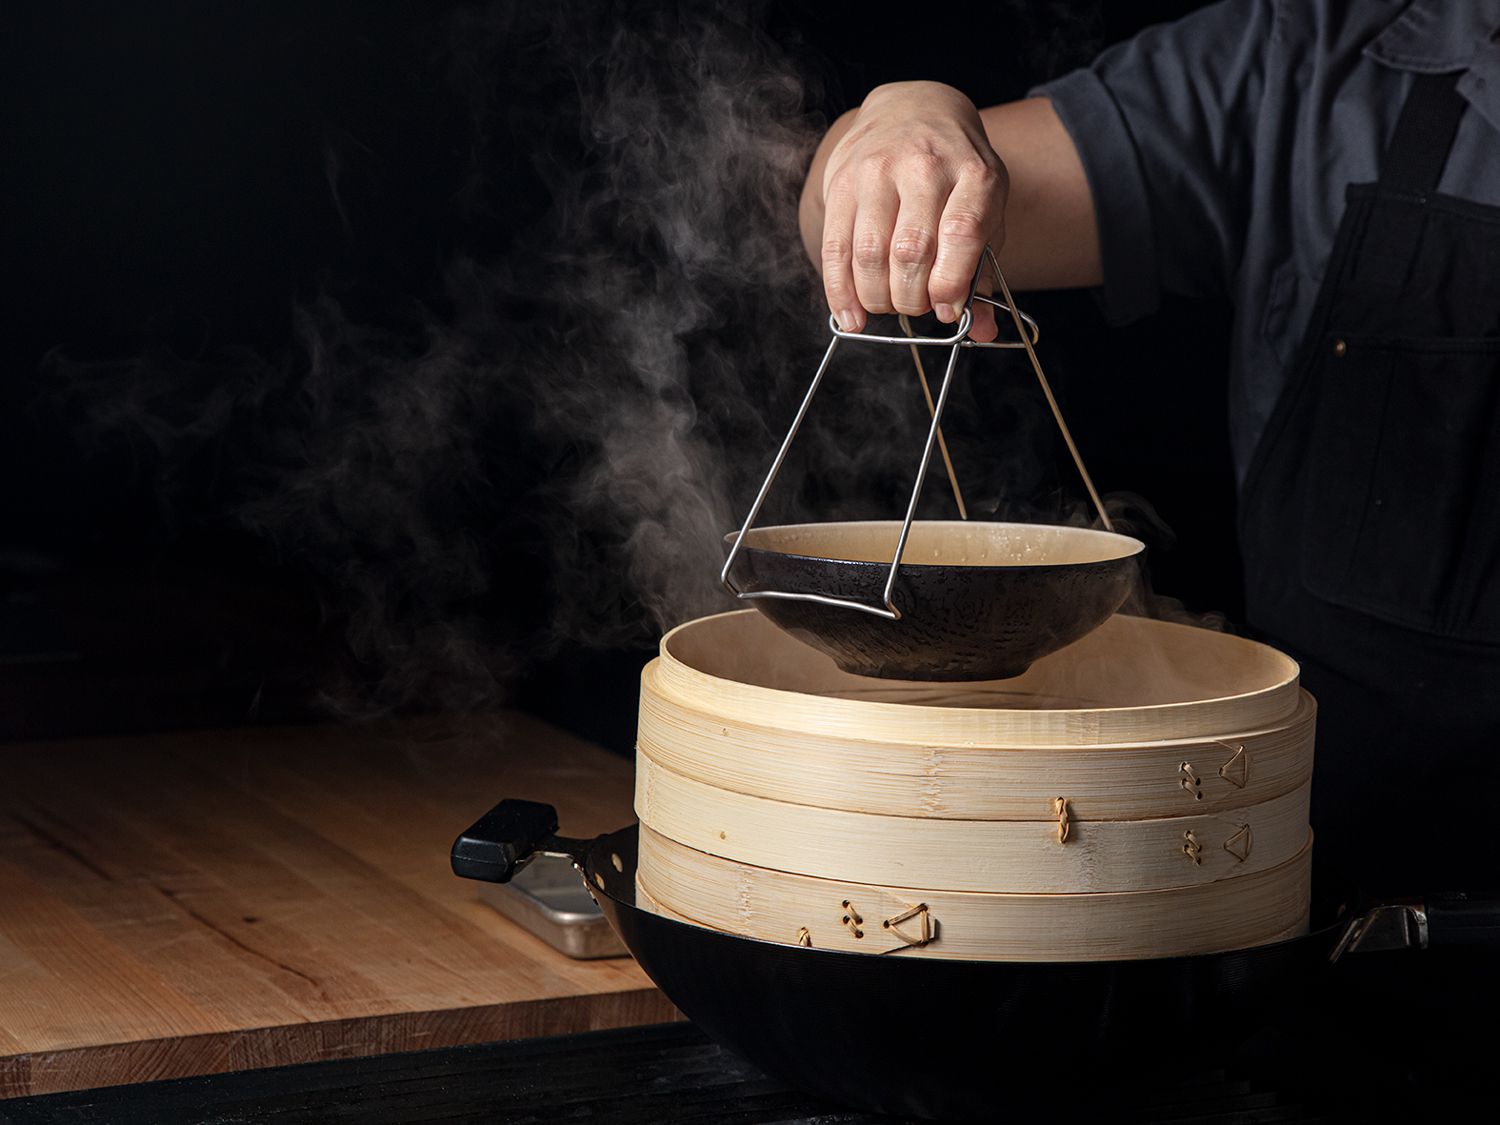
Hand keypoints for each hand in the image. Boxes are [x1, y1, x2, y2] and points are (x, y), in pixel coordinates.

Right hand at [816, 82, 1007, 341]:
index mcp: (973, 173)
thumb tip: (981, 333)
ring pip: (869, 253)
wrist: (910, 109)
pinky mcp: (841, 182)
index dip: (951, 282)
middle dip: (911, 297)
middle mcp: (924, 166)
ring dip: (878, 297)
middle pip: (910, 250)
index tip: (947, 312)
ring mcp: (877, 171)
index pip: (961, 232)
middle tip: (916, 307)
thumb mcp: (985, 208)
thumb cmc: (956, 173)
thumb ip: (982, 271)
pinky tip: (852, 318)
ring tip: (888, 304)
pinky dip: (840, 293)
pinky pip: (834, 249)